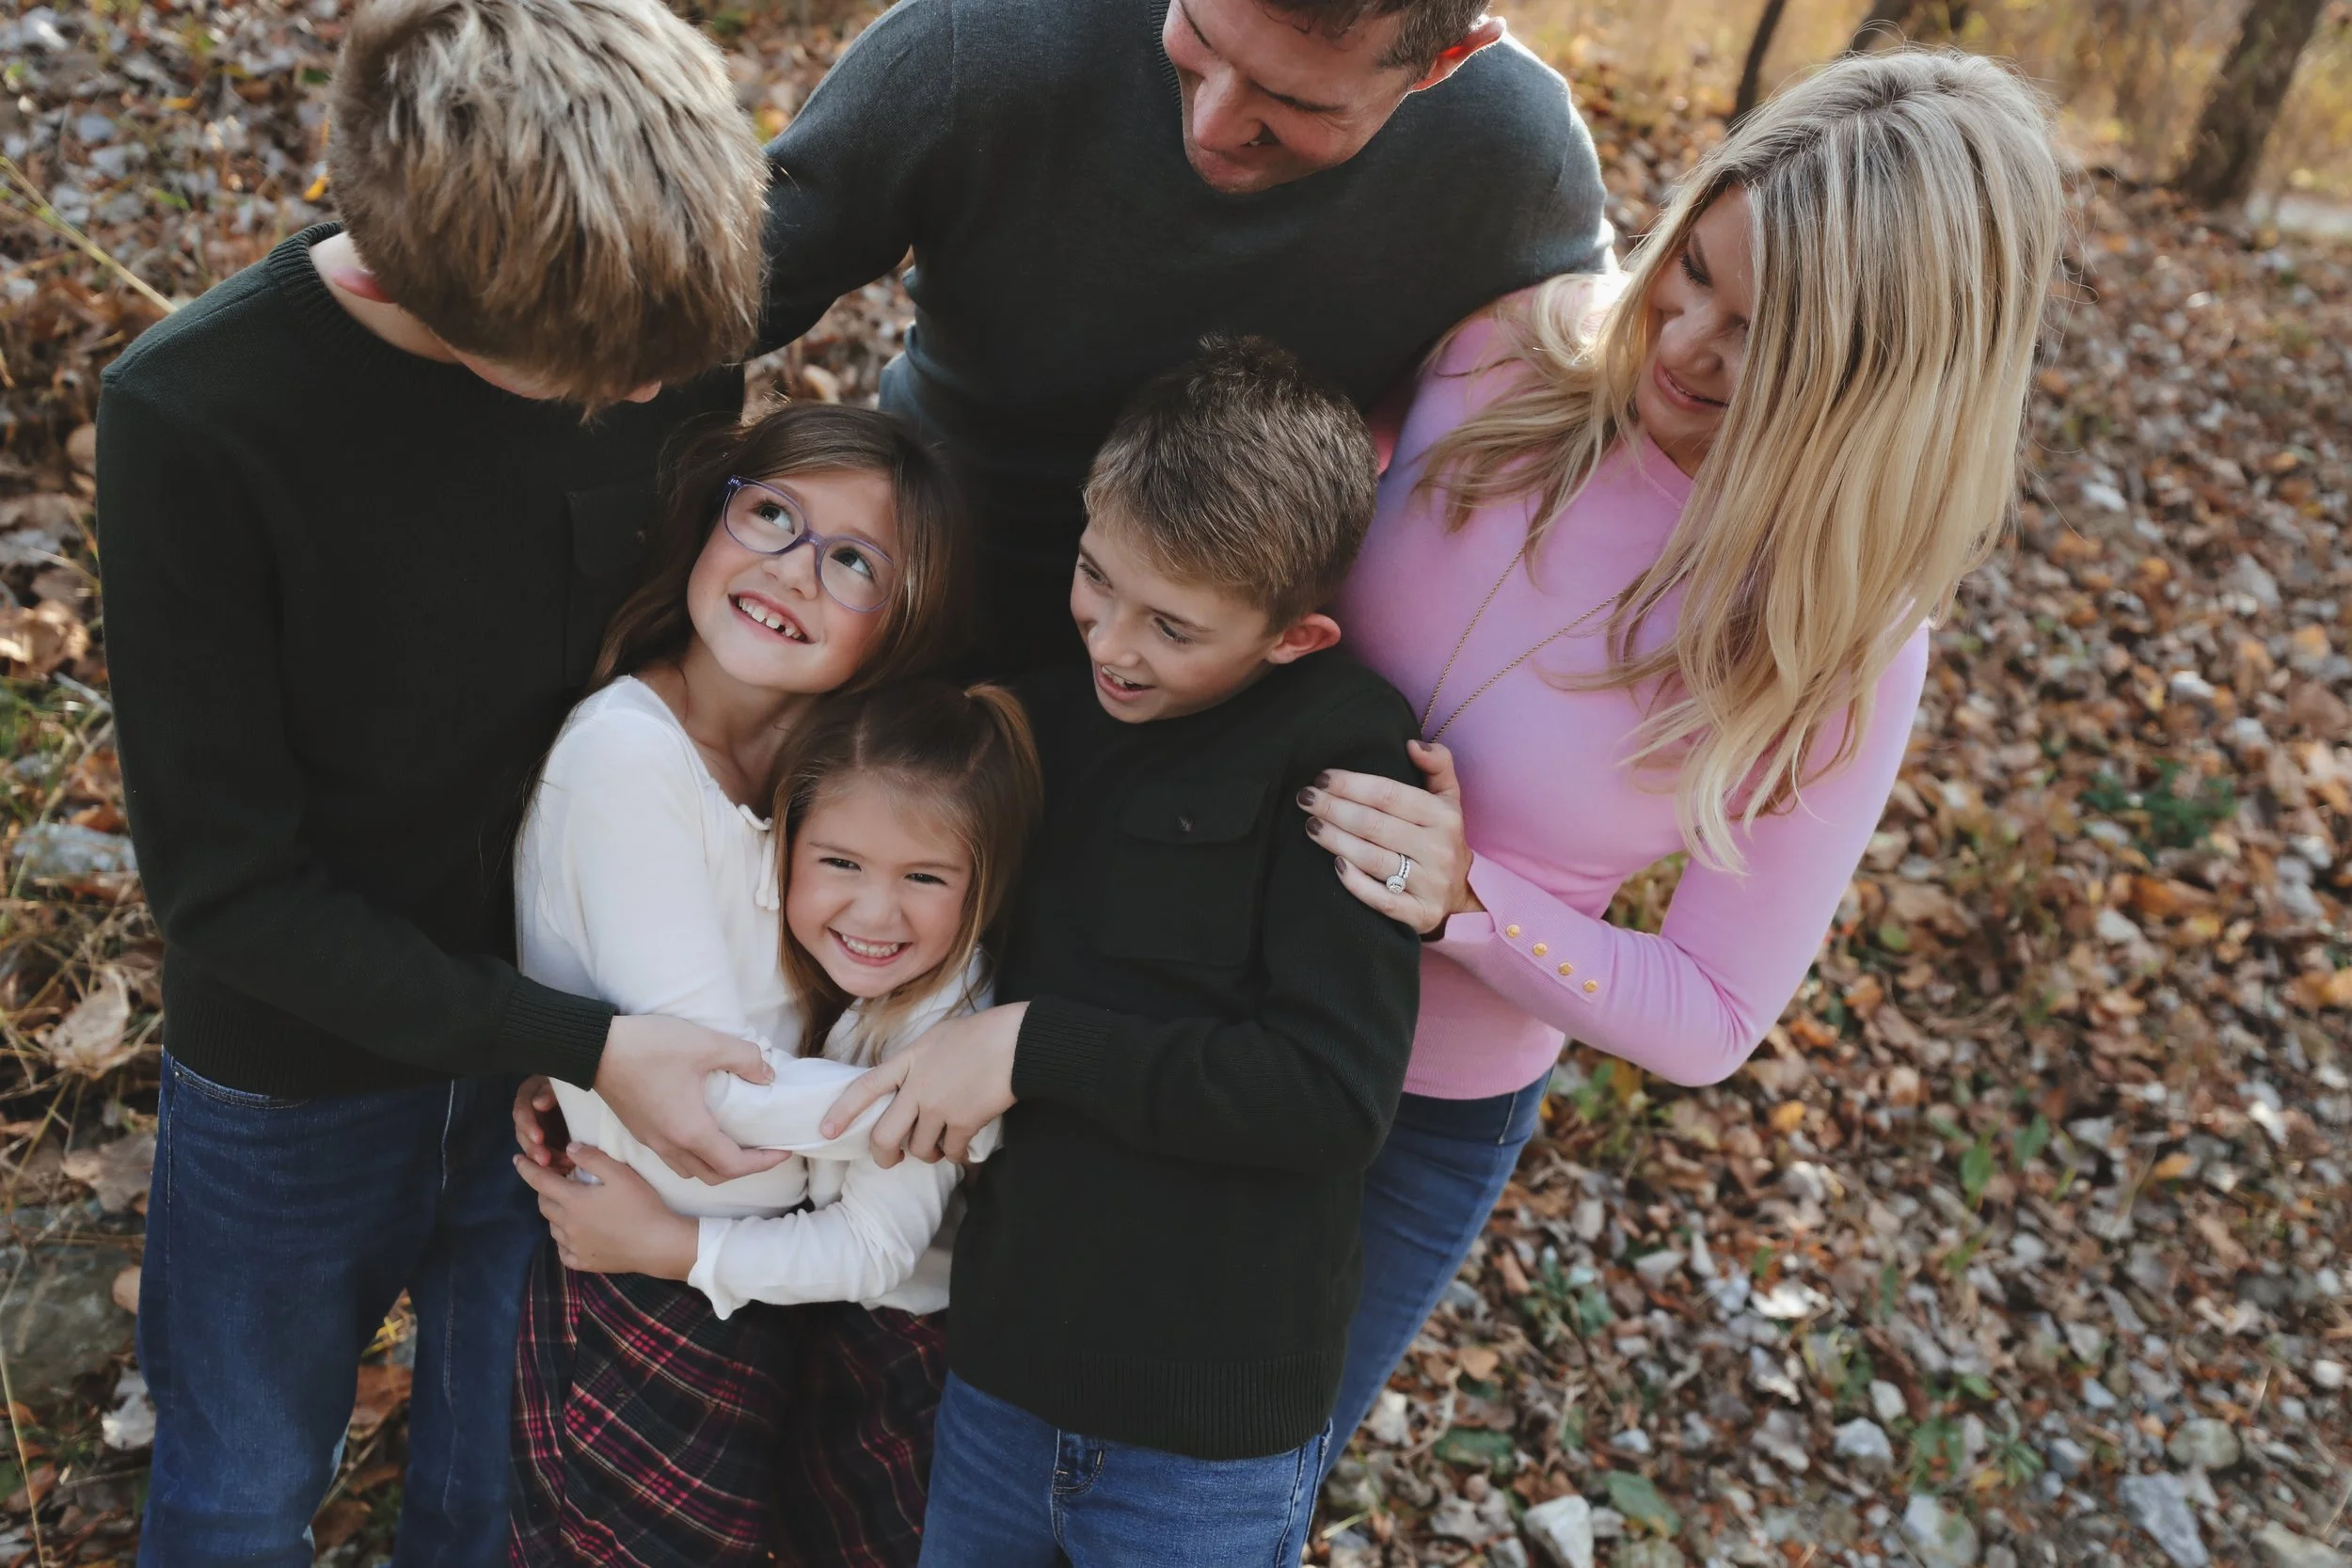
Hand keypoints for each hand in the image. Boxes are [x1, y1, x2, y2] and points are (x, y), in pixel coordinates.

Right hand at [512, 1076, 572, 1174]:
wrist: (598, 1090)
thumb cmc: (578, 1082)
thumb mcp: (565, 1083)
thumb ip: (551, 1092)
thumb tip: (538, 1104)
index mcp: (530, 1095)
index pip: (521, 1111)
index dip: (528, 1125)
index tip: (539, 1138)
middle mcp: (530, 1113)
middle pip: (524, 1134)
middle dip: (534, 1149)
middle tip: (545, 1161)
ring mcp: (539, 1128)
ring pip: (535, 1148)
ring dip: (546, 1160)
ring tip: (563, 1166)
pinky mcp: (550, 1141)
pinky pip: (548, 1155)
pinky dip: (556, 1163)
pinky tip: (567, 1168)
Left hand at [513, 1145, 696, 1278]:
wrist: (658, 1244)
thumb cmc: (641, 1205)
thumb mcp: (620, 1174)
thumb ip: (592, 1158)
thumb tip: (569, 1148)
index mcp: (572, 1200)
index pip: (539, 1181)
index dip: (526, 1168)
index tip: (517, 1159)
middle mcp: (567, 1225)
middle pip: (544, 1204)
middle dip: (544, 1190)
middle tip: (555, 1181)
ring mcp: (574, 1246)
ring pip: (552, 1227)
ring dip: (554, 1214)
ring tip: (568, 1206)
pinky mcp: (585, 1262)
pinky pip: (563, 1251)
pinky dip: (563, 1240)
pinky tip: (574, 1235)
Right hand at [593, 1014, 787, 1184]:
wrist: (592, 1048)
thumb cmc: (649, 1046)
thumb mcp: (706, 1043)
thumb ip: (744, 1057)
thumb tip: (767, 1074)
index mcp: (690, 1132)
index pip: (735, 1165)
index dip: (764, 1162)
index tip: (784, 1150)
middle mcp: (670, 1145)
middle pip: (713, 1176)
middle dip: (744, 1170)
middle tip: (764, 1151)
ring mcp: (650, 1141)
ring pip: (690, 1170)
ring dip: (717, 1166)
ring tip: (736, 1144)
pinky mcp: (639, 1131)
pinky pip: (672, 1158)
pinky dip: (694, 1156)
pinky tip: (703, 1131)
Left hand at [819, 1003, 1024, 1167]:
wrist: (1018, 1042)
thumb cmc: (981, 1033)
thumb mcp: (936, 1037)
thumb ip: (915, 1061)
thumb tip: (905, 1084)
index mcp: (908, 1060)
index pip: (865, 1088)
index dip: (842, 1111)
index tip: (826, 1130)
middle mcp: (918, 1086)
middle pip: (884, 1135)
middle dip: (883, 1155)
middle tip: (890, 1159)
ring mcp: (940, 1105)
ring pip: (918, 1148)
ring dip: (927, 1153)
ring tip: (937, 1147)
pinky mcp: (965, 1121)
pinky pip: (950, 1152)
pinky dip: (954, 1155)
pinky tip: (961, 1148)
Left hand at [1298, 740, 1482, 935]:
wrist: (1463, 895)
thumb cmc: (1443, 838)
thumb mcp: (1449, 799)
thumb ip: (1437, 765)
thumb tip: (1412, 744)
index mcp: (1444, 816)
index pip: (1389, 794)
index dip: (1351, 784)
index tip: (1322, 777)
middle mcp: (1438, 848)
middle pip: (1374, 825)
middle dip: (1334, 809)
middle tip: (1305, 799)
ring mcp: (1429, 884)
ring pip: (1372, 859)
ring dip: (1335, 841)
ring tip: (1311, 825)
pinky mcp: (1419, 914)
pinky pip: (1379, 898)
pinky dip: (1355, 882)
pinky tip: (1335, 865)